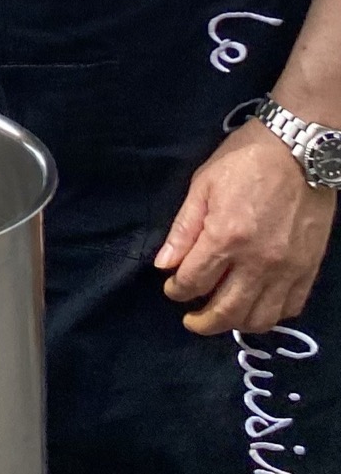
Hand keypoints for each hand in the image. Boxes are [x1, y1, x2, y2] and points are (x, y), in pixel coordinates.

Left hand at [155, 118, 336, 334]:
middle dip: (202, 322)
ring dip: (236, 324)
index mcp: (226, 237)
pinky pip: (290, 308)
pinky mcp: (309, 269)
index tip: (172, 289)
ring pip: (259, 318)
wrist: (300, 149)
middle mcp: (257, 261)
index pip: (194, 282)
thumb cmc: (245, 159)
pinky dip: (271, 315)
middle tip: (191, 320)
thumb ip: (184, 229)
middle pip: (226, 311)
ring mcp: (287, 269)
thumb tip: (164, 265)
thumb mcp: (204, 184)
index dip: (177, 291)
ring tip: (223, 317)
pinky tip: (257, 307)